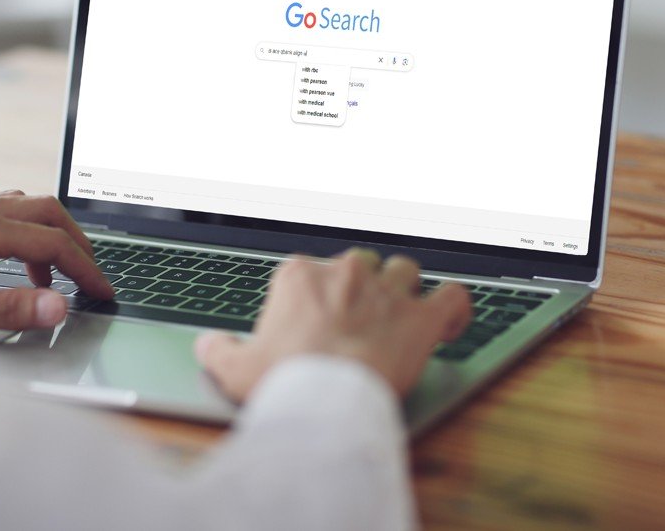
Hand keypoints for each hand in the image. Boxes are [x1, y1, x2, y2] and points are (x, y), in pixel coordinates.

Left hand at [0, 158, 111, 337]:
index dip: (85, 268)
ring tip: (44, 269)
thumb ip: (11, 310)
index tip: (100, 290)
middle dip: (74, 243)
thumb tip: (59, 307)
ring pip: (14, 197)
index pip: (52, 243)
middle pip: (44, 210)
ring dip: (39, 227)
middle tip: (87, 275)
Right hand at [195, 249, 471, 400]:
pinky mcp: (421, 318)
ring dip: (405, 289)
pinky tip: (450, 320)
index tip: (316, 326)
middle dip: (361, 289)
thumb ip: (219, 351)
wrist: (326, 400)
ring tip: (402, 315)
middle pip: (360, 265)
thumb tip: (208, 345)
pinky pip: (453, 296)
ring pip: (404, 271)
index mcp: (301, 276)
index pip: (312, 271)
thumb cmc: (282, 382)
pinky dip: (455, 306)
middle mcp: (346, 273)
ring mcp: (387, 292)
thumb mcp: (235, 369)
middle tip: (356, 323)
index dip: (316, 298)